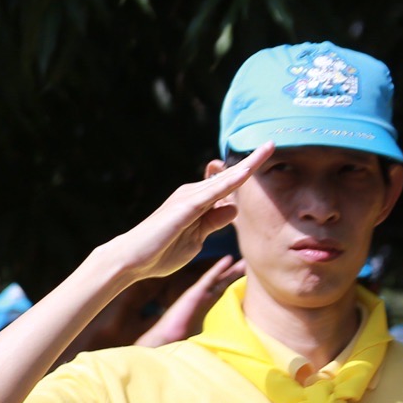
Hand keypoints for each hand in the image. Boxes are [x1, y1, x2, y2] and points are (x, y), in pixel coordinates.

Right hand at [99, 144, 270, 284]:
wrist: (129, 260)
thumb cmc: (159, 252)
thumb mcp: (196, 239)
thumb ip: (213, 223)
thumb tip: (232, 208)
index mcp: (196, 203)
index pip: (227, 186)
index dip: (246, 172)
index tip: (265, 156)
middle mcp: (193, 194)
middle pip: (229, 176)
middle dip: (252, 160)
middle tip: (273, 142)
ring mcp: (189, 198)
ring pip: (225, 180)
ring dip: (248, 164)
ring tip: (270, 146)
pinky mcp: (185, 207)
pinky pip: (214, 191)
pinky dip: (232, 181)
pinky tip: (247, 170)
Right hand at [136, 256, 246, 347]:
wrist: (166, 342)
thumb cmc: (183, 343)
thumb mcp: (207, 336)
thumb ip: (220, 335)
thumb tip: (240, 346)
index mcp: (207, 309)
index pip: (225, 294)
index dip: (236, 286)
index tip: (250, 280)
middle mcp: (203, 300)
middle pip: (223, 284)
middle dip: (236, 275)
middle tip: (250, 264)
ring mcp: (198, 295)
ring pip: (219, 278)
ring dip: (231, 269)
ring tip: (245, 260)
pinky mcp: (194, 293)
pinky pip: (209, 278)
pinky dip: (218, 268)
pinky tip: (228, 259)